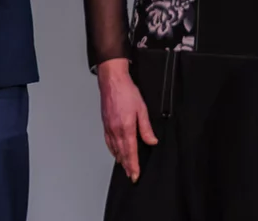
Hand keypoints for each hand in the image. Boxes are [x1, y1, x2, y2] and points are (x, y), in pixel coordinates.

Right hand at [98, 59, 157, 182]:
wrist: (112, 81)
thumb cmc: (126, 92)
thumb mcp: (141, 109)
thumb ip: (146, 128)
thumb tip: (152, 141)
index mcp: (126, 127)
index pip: (131, 151)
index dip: (133, 165)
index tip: (134, 175)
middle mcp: (115, 129)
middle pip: (121, 153)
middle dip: (126, 165)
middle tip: (130, 175)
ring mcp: (109, 127)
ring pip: (114, 148)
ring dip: (120, 159)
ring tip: (124, 167)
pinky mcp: (105, 123)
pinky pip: (108, 140)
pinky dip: (112, 149)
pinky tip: (114, 151)